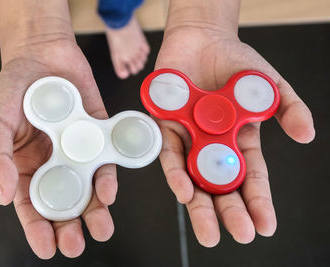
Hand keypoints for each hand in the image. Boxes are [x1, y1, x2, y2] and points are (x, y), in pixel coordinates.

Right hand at [0, 38, 116, 257]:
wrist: (43, 53)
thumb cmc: (14, 87)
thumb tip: (3, 194)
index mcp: (27, 167)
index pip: (32, 206)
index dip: (37, 228)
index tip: (46, 248)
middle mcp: (56, 164)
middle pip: (63, 203)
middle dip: (69, 227)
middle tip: (74, 244)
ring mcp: (79, 151)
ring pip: (89, 188)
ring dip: (96, 211)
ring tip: (100, 229)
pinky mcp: (100, 136)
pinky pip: (106, 161)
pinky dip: (108, 177)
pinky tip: (107, 191)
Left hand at [155, 24, 314, 245]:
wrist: (201, 39)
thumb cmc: (235, 62)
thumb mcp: (267, 85)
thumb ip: (287, 108)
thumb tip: (307, 135)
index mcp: (239, 141)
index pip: (251, 177)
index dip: (259, 201)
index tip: (266, 225)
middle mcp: (213, 146)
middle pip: (221, 186)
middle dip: (231, 211)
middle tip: (239, 234)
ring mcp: (189, 138)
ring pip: (194, 179)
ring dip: (201, 205)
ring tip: (210, 231)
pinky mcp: (166, 127)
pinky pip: (169, 155)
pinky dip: (176, 173)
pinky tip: (185, 192)